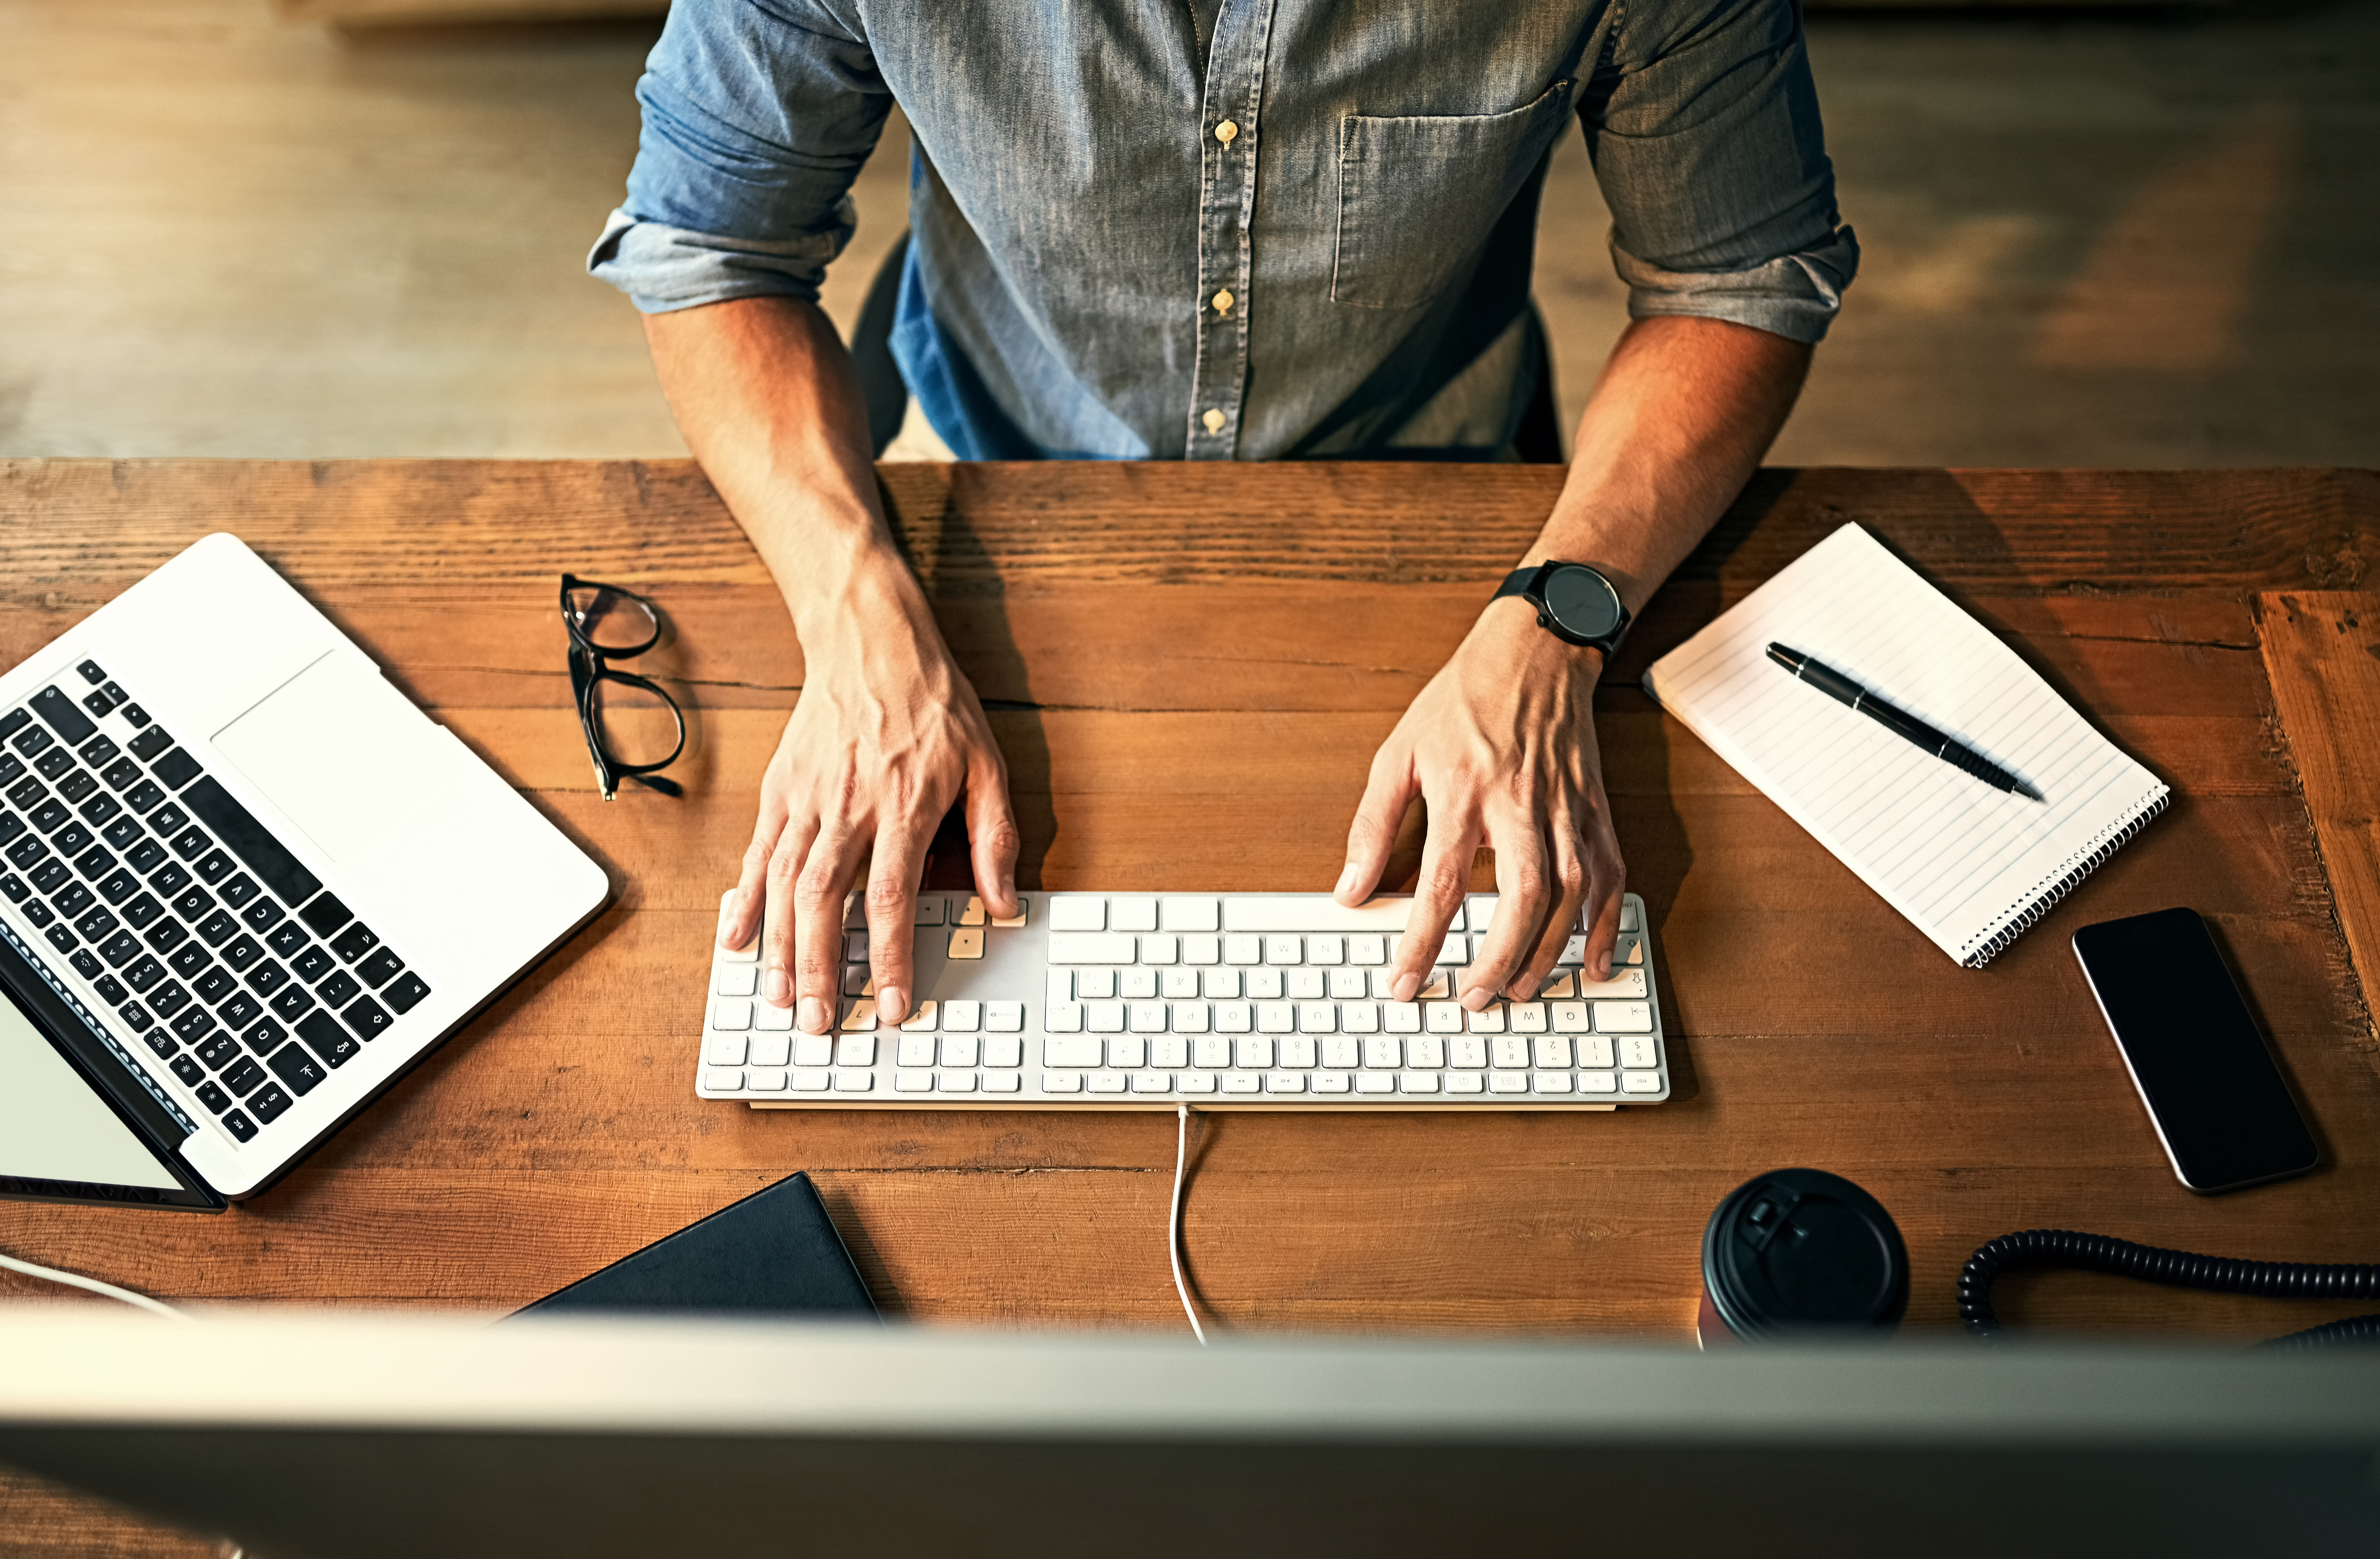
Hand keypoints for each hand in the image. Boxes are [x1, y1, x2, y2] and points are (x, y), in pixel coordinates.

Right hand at [717, 558, 1018, 1032]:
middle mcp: (848, 808)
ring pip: (783, 886)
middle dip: (818, 970)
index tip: (888, 1006)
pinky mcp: (779, 790)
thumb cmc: (933, 703)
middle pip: (825, 903)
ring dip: (778, 949)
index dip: (887, 959)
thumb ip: (994, 834)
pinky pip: (756, 854)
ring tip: (777, 999)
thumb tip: (1002, 900)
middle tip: (818, 1024)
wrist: (871, 641)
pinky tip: (735, 939)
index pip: (891, 899)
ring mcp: (806, 800)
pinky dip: (744, 901)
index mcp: (903, 806)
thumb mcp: (986, 762)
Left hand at [1335, 598, 1625, 1007]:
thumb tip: (1350, 889)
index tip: (1405, 983)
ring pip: (1571, 895)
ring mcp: (1566, 808)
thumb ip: (1372, 824)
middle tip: (1475, 999)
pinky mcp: (1596, 810)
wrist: (1535, 650)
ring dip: (1548, 953)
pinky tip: (1591, 963)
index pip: (1440, 884)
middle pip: (1520, 897)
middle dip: (1499, 959)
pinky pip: (1610, 877)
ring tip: (1519, 990)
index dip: (1422, 942)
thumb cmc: (1463, 700)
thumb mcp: (1398, 752)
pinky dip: (1606, 925)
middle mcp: (1520, 804)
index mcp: (1463, 790)